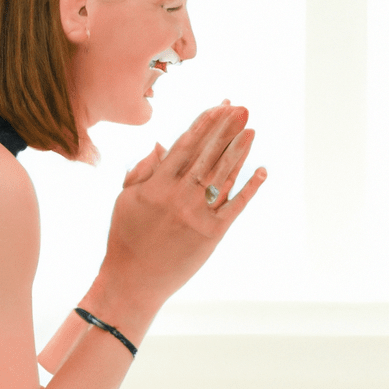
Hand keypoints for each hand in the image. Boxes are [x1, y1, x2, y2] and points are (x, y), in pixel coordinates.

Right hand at [98, 102, 266, 314]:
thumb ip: (143, 171)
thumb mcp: (126, 200)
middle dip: (225, 130)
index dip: (203, 125)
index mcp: (156, 186)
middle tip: (241, 109)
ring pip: (223, 176)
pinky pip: (235, 207)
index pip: (185, 146)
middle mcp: (179, 197)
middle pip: (207, 155)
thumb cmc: (126, 238)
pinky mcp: (212, 234)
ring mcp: (197, 215)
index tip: (218, 107)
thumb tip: (161, 143)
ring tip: (251, 129)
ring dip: (239, 151)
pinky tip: (262, 170)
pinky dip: (249, 188)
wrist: (134, 280)